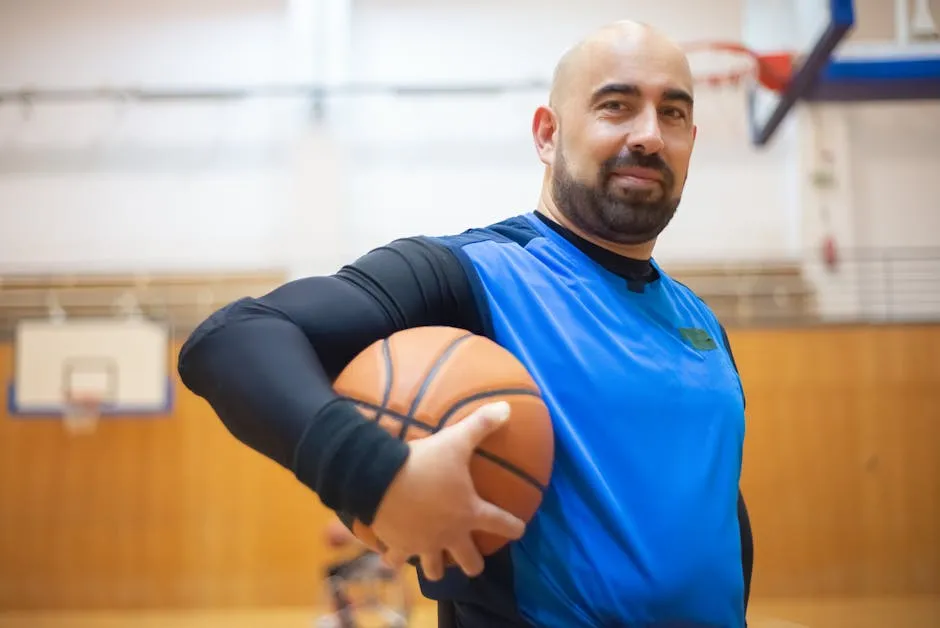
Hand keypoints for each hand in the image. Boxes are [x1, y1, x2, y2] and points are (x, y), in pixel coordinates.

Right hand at [370, 401, 525, 580]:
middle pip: (470, 562)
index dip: (514, 527)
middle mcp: (450, 535)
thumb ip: (482, 424)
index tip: (520, 530)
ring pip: (434, 570)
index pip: (501, 523)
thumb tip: (507, 407)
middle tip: (473, 561)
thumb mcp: (456, 440)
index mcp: (469, 512)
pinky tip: (392, 556)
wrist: (381, 479)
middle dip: (473, 564)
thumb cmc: (425, 462)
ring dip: (436, 568)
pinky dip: (394, 560)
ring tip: (435, 564)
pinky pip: (396, 560)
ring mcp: (424, 544)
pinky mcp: (399, 546)